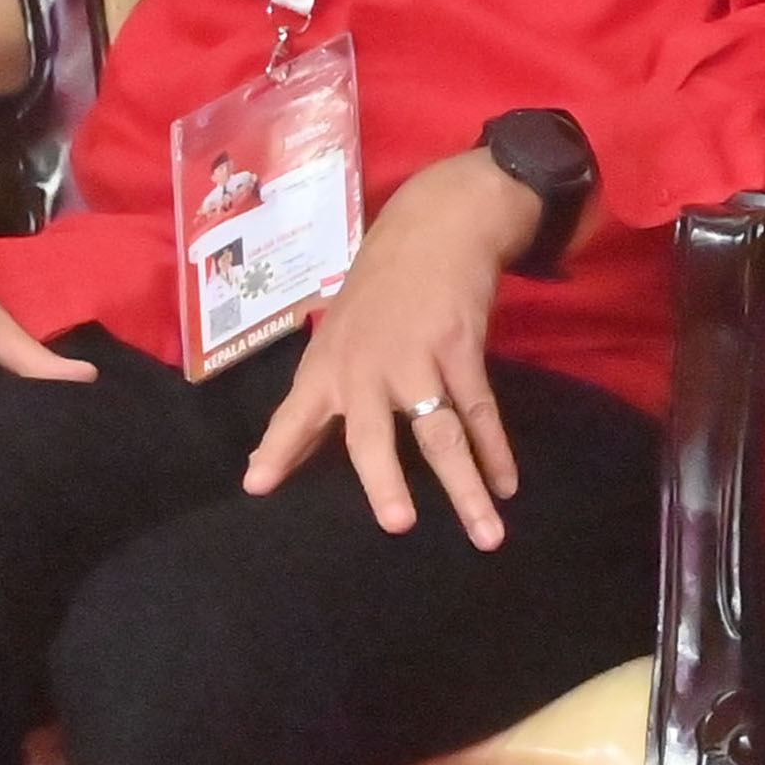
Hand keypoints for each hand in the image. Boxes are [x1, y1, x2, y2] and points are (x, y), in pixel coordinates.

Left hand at [242, 148, 540, 547]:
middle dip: (386, 482)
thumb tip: (266, 466)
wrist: (433, 230)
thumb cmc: (378, 295)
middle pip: (375, 436)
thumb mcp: (334, 340)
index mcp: (327, 368)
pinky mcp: (460, 348)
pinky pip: (480, 410)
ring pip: (441, 434)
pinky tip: (506, 485)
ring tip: (485, 534)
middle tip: (398, 525)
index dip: (277, 452)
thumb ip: (312, 404)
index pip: (295, 417)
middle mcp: (366, 369)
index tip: (258, 488)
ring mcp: (416, 359)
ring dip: (465, 486)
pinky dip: (496, 452)